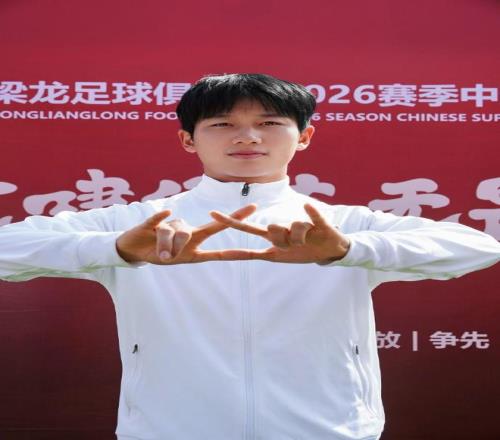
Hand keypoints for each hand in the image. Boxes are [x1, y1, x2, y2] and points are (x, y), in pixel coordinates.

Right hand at [116, 204, 256, 264]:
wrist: (133, 248)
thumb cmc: (157, 252)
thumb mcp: (172, 258)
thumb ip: (176, 253)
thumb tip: (170, 251)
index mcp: (193, 240)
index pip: (219, 232)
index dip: (236, 227)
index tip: (255, 217)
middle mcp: (186, 230)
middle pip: (209, 228)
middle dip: (232, 219)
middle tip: (251, 210)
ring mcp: (171, 225)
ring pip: (179, 235)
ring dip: (169, 248)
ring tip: (162, 256)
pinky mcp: (153, 224)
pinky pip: (160, 220)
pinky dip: (162, 218)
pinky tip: (166, 213)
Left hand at [210, 203, 349, 263]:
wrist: (330, 249)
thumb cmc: (302, 251)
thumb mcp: (277, 256)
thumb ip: (254, 254)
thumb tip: (226, 253)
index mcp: (274, 236)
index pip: (248, 228)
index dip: (230, 222)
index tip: (212, 214)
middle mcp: (285, 228)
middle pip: (273, 230)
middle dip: (281, 241)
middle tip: (292, 245)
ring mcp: (302, 226)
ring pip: (292, 228)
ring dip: (299, 238)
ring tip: (307, 241)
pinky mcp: (320, 225)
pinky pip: (313, 218)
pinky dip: (311, 213)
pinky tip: (306, 206)